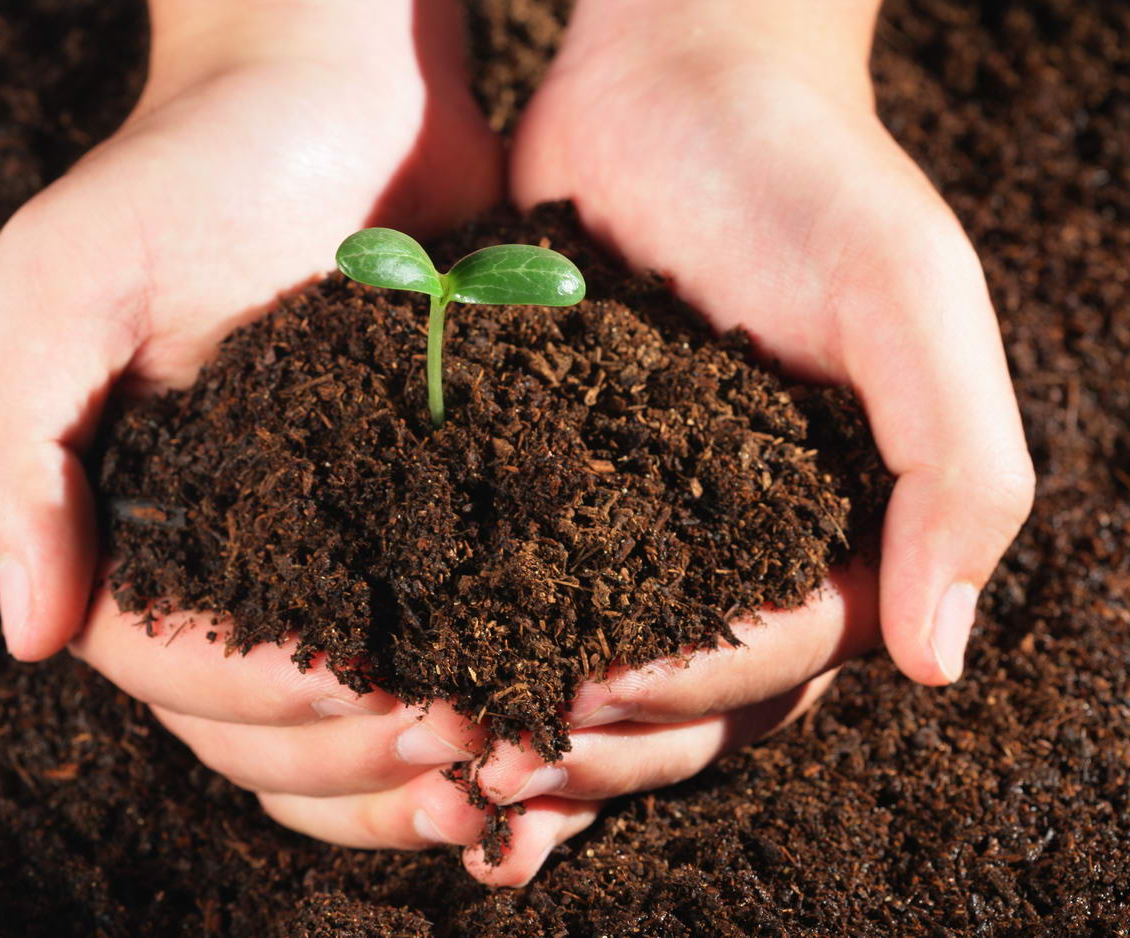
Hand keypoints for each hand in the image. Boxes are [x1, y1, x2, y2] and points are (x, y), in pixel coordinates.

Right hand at [0, 0, 508, 878]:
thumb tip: (26, 635)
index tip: (368, 698)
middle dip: (358, 754)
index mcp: (135, 524)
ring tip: (509, 756)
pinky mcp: (427, 505)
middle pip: (267, 722)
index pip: (174, 668)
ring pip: (352, 710)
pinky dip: (483, 683)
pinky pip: (442, 629)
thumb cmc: (198, 168)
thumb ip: (15, 452)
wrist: (343, 93)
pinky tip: (544, 715)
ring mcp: (332, 538)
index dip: (266, 705)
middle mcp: (231, 551)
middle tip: (463, 744)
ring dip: (424, 757)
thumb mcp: (65, 283)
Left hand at [462, 0, 1033, 882]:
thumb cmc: (801, 175)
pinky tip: (410, 695)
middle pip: (680, 698)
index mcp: (835, 530)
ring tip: (436, 758)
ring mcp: (642, 520)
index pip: (772, 661)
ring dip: (524, 726)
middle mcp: (741, 547)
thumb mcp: (905, 297)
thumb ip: (953, 466)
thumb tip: (938, 658)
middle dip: (590, 743)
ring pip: (593, 667)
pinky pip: (518, 584)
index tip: (580, 703)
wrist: (673, 78)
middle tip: (488, 763)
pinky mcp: (553, 478)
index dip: (683, 698)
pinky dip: (475, 647)